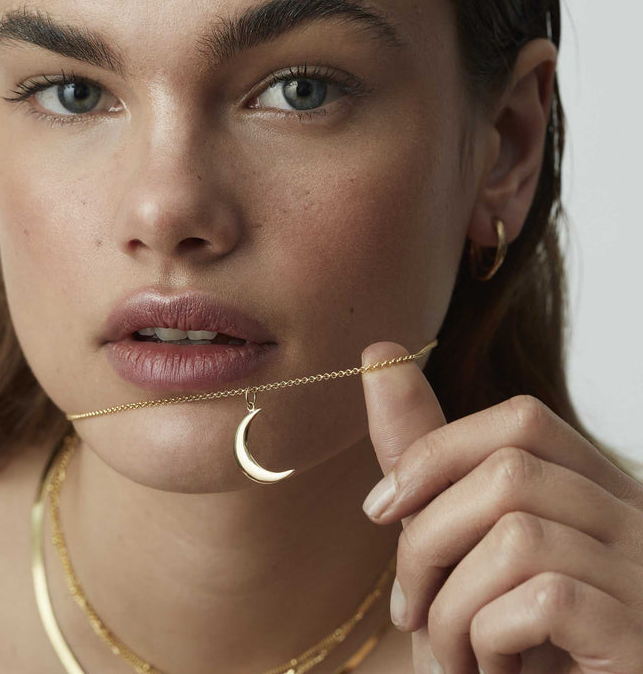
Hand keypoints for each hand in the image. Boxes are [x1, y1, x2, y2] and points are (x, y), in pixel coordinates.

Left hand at [360, 341, 642, 673]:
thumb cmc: (506, 635)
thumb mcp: (459, 539)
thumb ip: (426, 457)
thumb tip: (377, 352)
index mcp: (591, 489)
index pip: (523, 419)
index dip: (437, 450)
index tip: (382, 507)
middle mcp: (633, 519)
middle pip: (508, 473)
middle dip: (426, 539)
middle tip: (408, 607)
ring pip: (516, 535)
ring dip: (450, 604)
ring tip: (449, 653)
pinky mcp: (639, 632)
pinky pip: (544, 597)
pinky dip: (486, 638)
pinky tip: (490, 670)